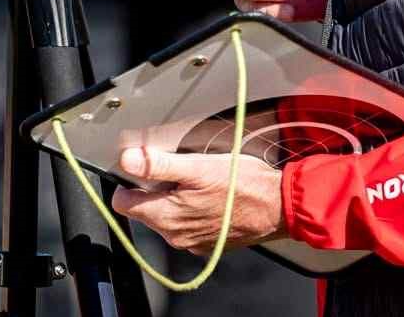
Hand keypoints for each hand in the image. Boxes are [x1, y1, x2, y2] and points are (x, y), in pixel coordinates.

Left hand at [109, 146, 285, 252]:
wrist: (279, 206)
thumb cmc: (242, 185)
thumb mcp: (197, 167)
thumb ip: (157, 165)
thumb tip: (127, 160)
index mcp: (166, 217)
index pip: (123, 203)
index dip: (129, 180)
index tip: (143, 166)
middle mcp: (174, 236)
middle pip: (145, 209)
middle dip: (156, 188)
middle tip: (182, 170)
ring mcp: (191, 242)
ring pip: (167, 216)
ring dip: (175, 198)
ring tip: (200, 182)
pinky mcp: (207, 243)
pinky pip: (187, 224)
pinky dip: (192, 209)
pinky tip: (210, 196)